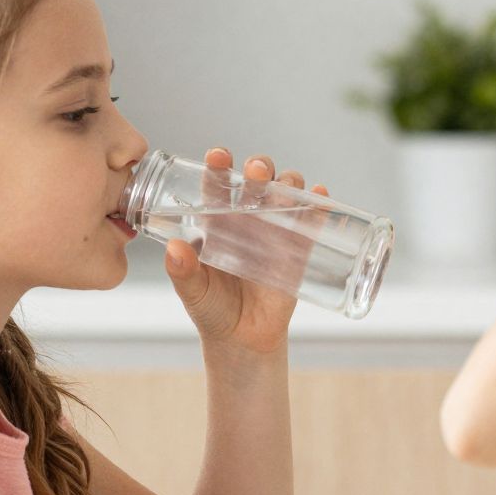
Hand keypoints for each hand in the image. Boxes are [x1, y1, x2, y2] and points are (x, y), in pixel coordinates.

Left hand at [164, 148, 321, 356]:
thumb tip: (175, 248)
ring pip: (287, 193)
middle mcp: (248, 219)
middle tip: (257, 172)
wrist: (244, 338)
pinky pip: (312, 221)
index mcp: (217, 221)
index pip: (218, 185)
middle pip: (257, 181)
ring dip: (289, 181)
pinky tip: (320, 194)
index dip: (218, 166)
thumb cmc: (212, 309)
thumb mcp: (193, 291)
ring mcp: (276, 231)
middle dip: (260, 168)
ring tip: (287, 185)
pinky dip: (320, 204)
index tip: (218, 156)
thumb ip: (183, 271)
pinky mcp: (300, 249)